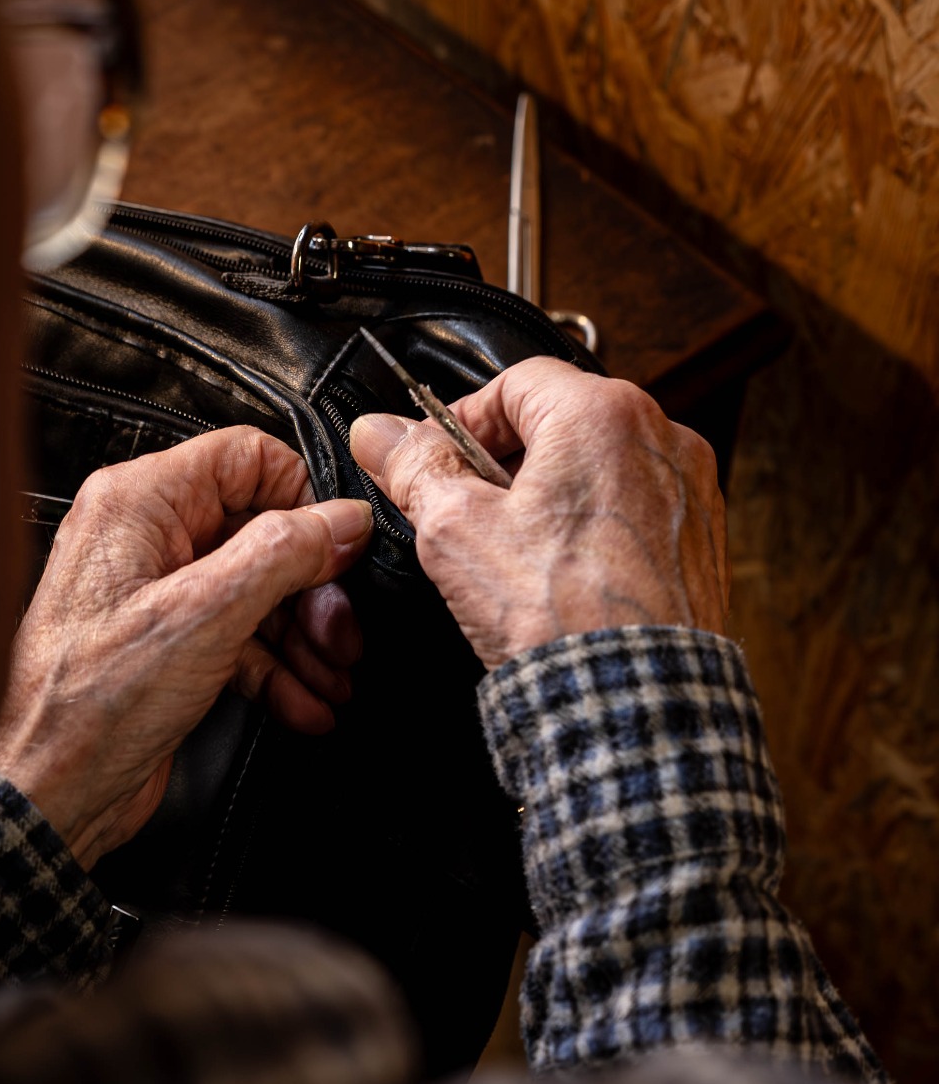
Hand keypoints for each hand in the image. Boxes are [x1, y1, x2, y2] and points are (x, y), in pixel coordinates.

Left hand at [0, 428, 371, 867]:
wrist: (50, 791)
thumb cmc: (90, 705)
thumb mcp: (206, 615)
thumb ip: (283, 555)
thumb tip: (339, 521)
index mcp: (140, 504)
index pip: (247, 459)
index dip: (304, 501)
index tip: (341, 548)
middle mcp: (145, 539)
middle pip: (262, 534)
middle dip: (313, 591)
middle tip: (343, 634)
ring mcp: (156, 594)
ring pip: (258, 593)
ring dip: (303, 640)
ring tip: (333, 679)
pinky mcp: (167, 647)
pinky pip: (239, 640)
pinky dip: (276, 672)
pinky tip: (304, 703)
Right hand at [350, 357, 725, 667]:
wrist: (632, 702)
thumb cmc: (560, 618)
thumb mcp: (456, 531)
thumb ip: (415, 467)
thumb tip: (382, 433)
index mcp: (604, 414)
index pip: (515, 382)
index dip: (461, 418)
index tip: (435, 459)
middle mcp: (662, 437)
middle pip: (560, 422)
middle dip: (505, 461)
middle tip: (467, 510)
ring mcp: (690, 490)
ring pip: (600, 467)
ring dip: (550, 496)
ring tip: (514, 553)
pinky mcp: (701, 539)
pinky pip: (634, 511)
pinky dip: (595, 529)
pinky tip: (563, 576)